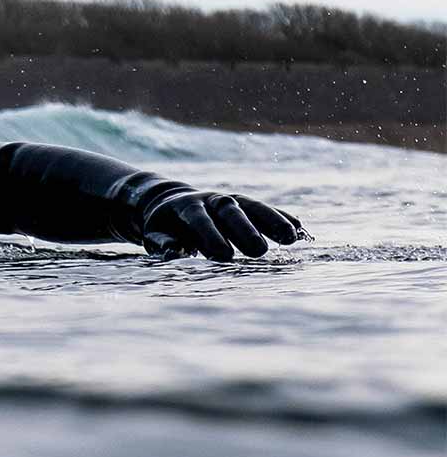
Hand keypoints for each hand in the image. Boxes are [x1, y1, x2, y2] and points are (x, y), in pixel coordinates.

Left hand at [142, 191, 307, 261]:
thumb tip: (173, 254)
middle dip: (244, 229)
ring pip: (252, 206)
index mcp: (186, 206)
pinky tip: (300, 229)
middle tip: (258, 252)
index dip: (211, 235)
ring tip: (291, 238)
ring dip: (272, 221)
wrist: (170, 202)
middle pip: (229, 210)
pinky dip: (281, 217)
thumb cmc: (164, 226)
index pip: (199, 219)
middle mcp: (210, 200)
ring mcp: (230, 200)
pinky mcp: (245, 204)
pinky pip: (264, 210)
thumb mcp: (156, 233)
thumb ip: (163, 243)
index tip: (223, 256)